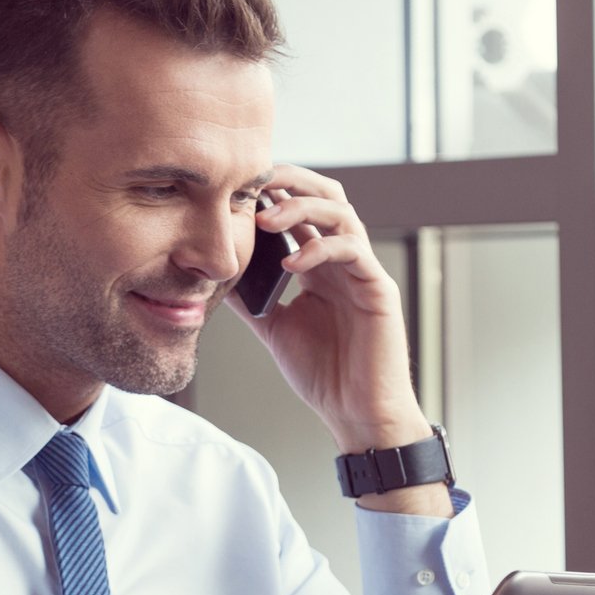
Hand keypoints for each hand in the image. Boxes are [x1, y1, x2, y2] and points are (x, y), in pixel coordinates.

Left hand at [226, 167, 430, 459]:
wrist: (357, 413)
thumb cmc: (324, 374)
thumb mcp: (275, 327)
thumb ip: (252, 299)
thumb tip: (217, 276)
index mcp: (321, 266)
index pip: (302, 211)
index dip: (275, 192)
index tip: (239, 188)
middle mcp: (344, 261)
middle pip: (327, 196)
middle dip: (292, 180)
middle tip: (256, 180)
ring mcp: (363, 271)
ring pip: (341, 213)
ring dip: (301, 208)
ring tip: (266, 218)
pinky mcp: (378, 289)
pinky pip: (352, 250)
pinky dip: (319, 249)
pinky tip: (291, 263)